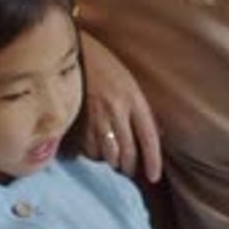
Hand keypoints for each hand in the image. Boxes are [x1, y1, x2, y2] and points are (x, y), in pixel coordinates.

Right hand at [81, 32, 162, 182]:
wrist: (71, 52)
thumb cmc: (103, 67)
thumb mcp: (130, 83)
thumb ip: (142, 109)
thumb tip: (157, 134)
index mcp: (134, 99)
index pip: (148, 137)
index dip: (153, 160)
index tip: (154, 177)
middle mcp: (117, 110)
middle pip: (128, 151)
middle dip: (130, 166)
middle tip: (129, 171)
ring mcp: (96, 117)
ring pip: (108, 154)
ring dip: (112, 162)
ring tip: (113, 161)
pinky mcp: (77, 121)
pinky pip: (88, 149)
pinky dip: (94, 154)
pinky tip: (95, 150)